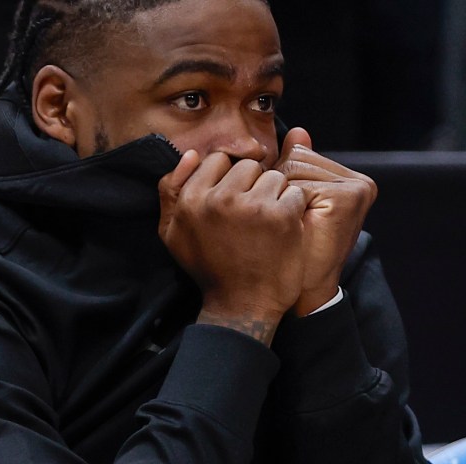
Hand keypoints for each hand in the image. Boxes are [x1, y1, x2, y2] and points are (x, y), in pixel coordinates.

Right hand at [157, 150, 308, 344]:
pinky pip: (294, 192)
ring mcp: (252, 206)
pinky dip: (293, 209)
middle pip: (248, 165)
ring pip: (273, 176)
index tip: (234, 203)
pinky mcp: (281, 216)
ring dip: (275, 196)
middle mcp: (220, 199)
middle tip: (252, 217)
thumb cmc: (209, 269)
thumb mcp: (173, 234)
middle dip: (253, 186)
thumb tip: (190, 154)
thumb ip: (171, 191)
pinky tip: (283, 231)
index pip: (218, 160)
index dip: (229, 179)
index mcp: (191, 200)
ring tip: (267, 224)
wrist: (241, 307)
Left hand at [280, 129, 376, 315]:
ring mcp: (357, 189)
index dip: (279, 183)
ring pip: (293, 170)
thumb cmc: (294, 251)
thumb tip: (297, 131)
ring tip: (290, 226)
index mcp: (350, 180)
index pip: (299, 155)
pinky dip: (286, 207)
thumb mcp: (293, 204)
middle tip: (286, 223)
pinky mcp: (349, 197)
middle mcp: (360, 182)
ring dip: (280, 199)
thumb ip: (296, 168)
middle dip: (279, 189)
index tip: (286, 213)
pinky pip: (297, 185)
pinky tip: (293, 228)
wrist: (302, 291)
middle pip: (296, 159)